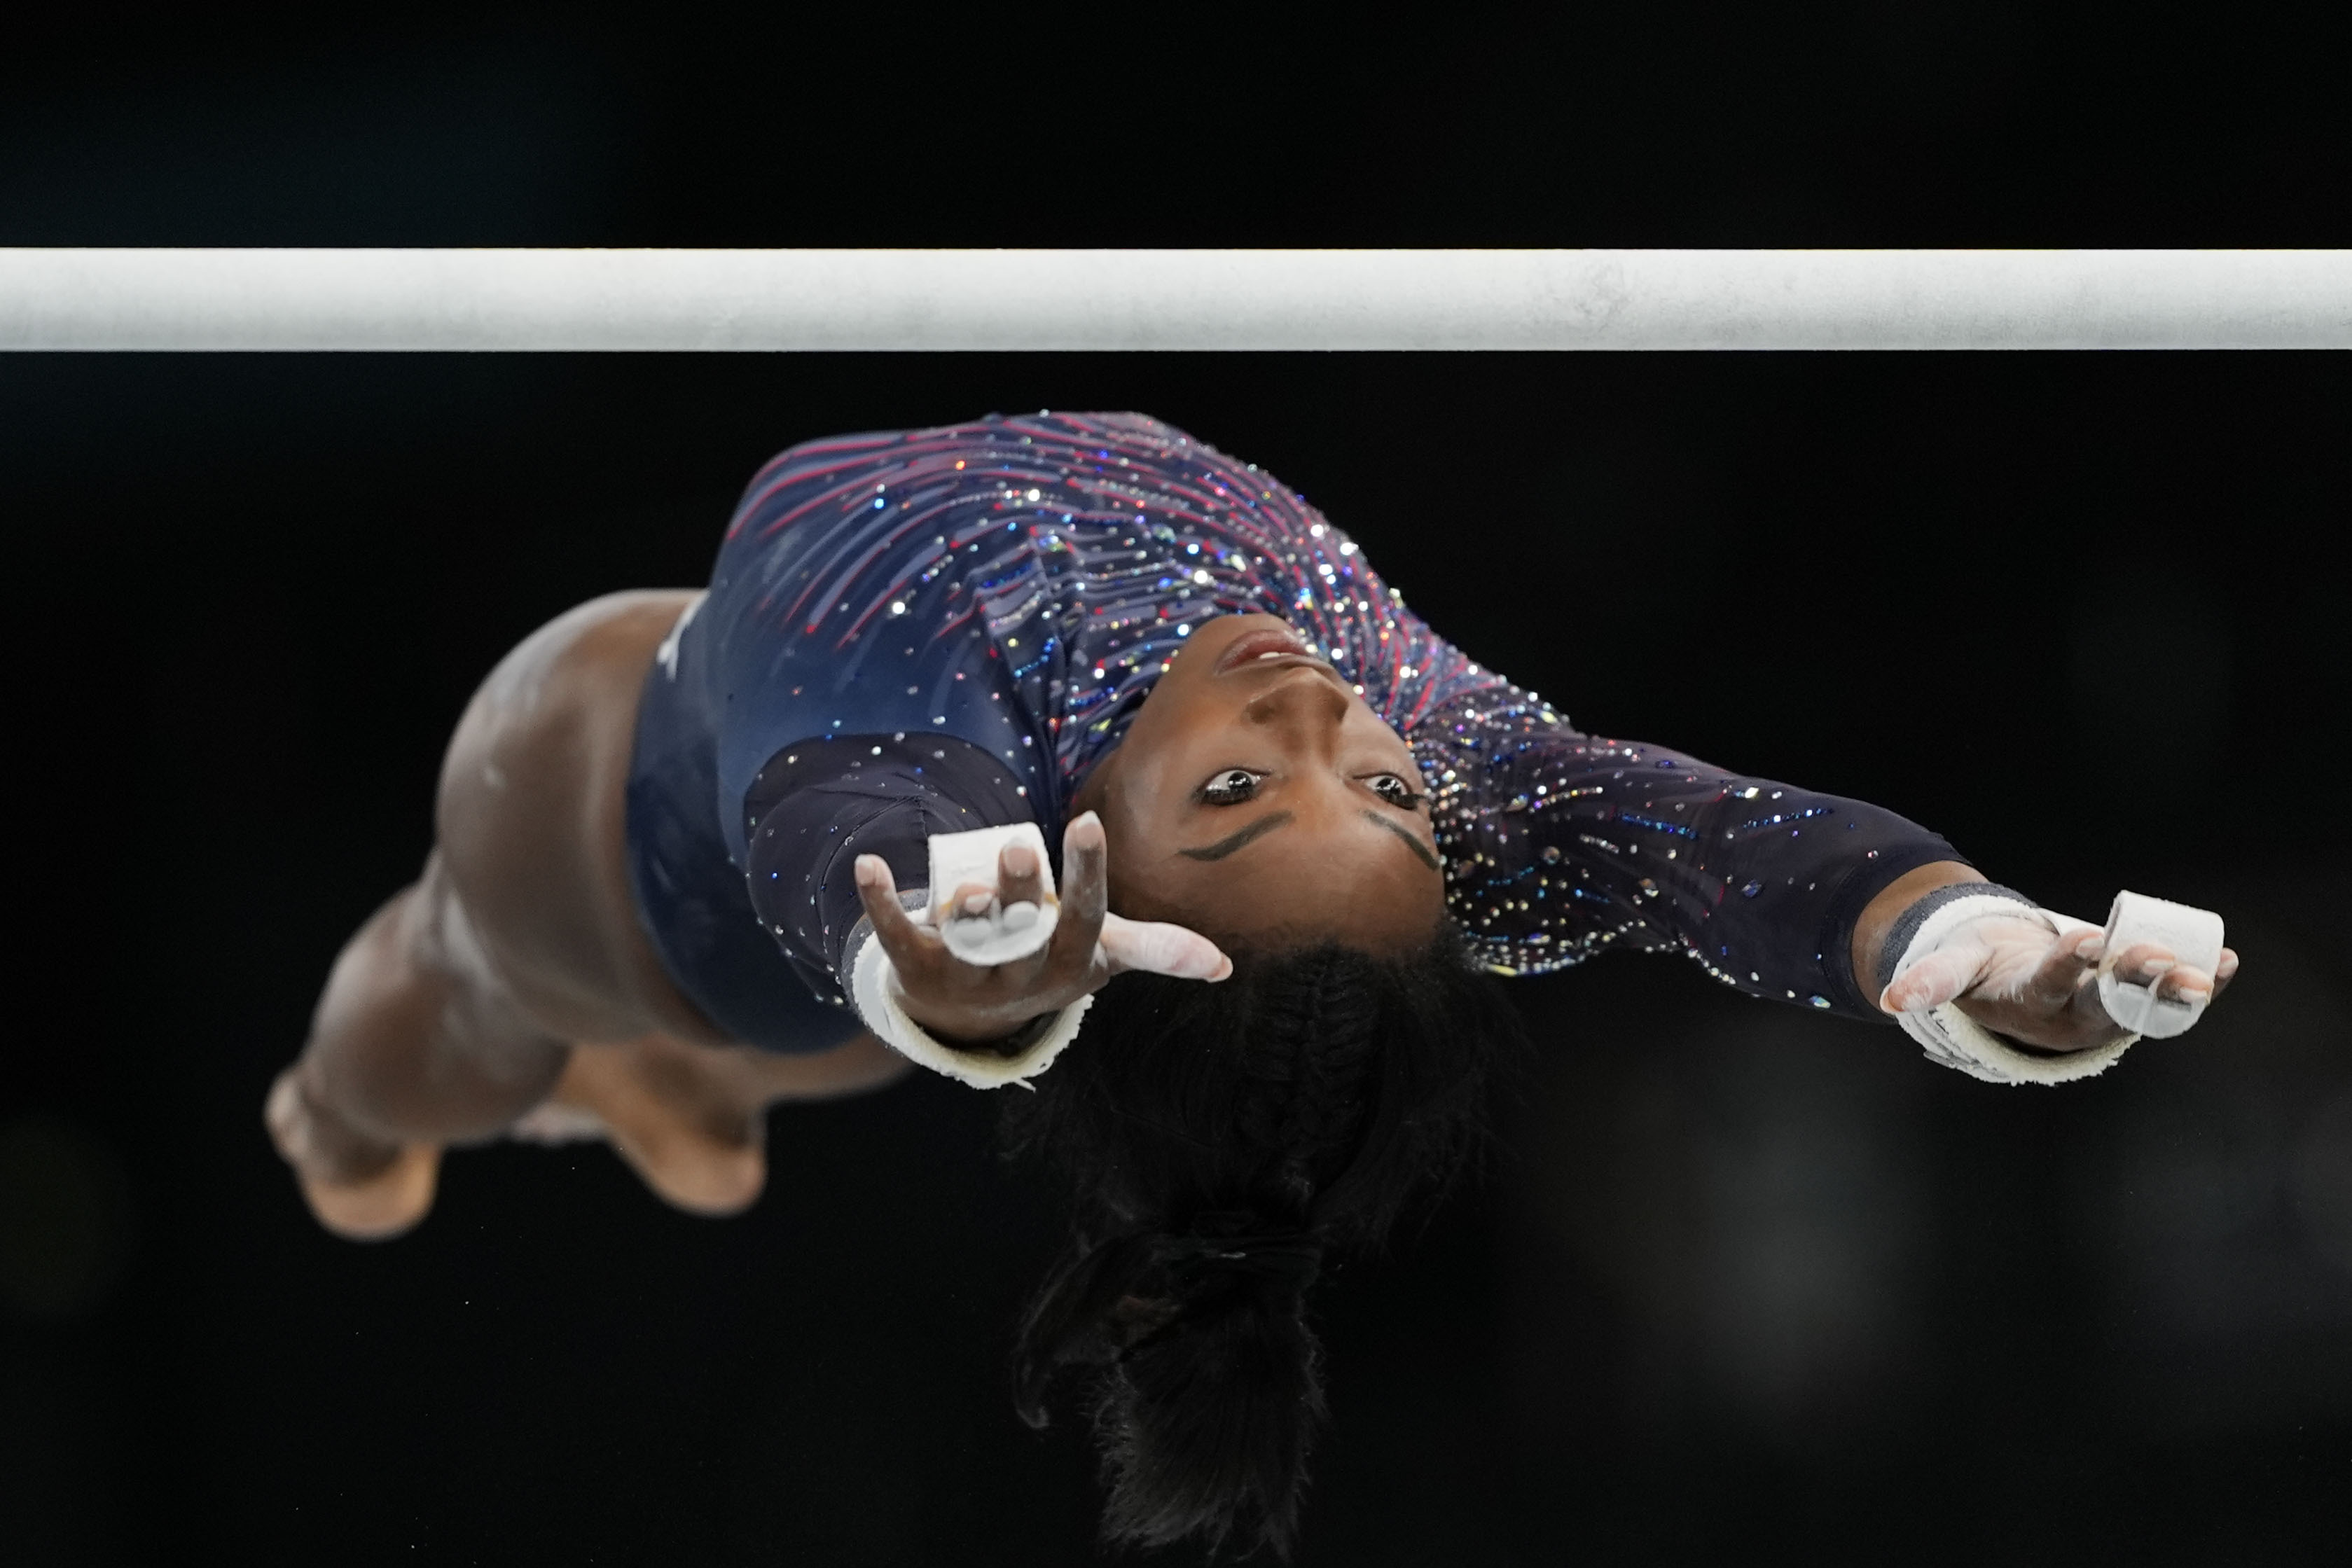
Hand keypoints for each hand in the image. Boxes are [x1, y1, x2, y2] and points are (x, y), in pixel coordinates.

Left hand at [852, 810, 1231, 1047]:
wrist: (971, 1017)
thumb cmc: (1048, 964)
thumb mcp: (1102, 958)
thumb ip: (1157, 951)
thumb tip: (1223, 966)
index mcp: (1067, 965)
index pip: (1083, 919)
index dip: (1086, 876)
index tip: (1088, 824)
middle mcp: (1018, 977)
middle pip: (1021, 932)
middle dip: (1022, 894)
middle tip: (1020, 850)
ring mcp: (966, 977)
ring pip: (967, 941)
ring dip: (964, 912)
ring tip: (964, 885)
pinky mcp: (917, 970)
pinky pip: (897, 937)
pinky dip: (879, 902)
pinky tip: (867, 866)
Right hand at [1880, 912, 2239, 1051]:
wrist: (2012, 988)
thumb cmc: (1983, 969)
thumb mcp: (1956, 970)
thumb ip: (1930, 980)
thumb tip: (1889, 999)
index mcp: (2031, 1002)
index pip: (2052, 985)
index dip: (2069, 966)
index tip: (2085, 942)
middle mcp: (2074, 1014)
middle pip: (2109, 1001)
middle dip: (2138, 982)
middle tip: (2164, 961)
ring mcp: (2109, 1011)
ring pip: (2148, 1004)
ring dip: (2180, 991)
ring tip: (2210, 972)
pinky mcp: (2132, 1003)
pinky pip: (2171, 998)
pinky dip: (2201, 983)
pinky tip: (2227, 962)